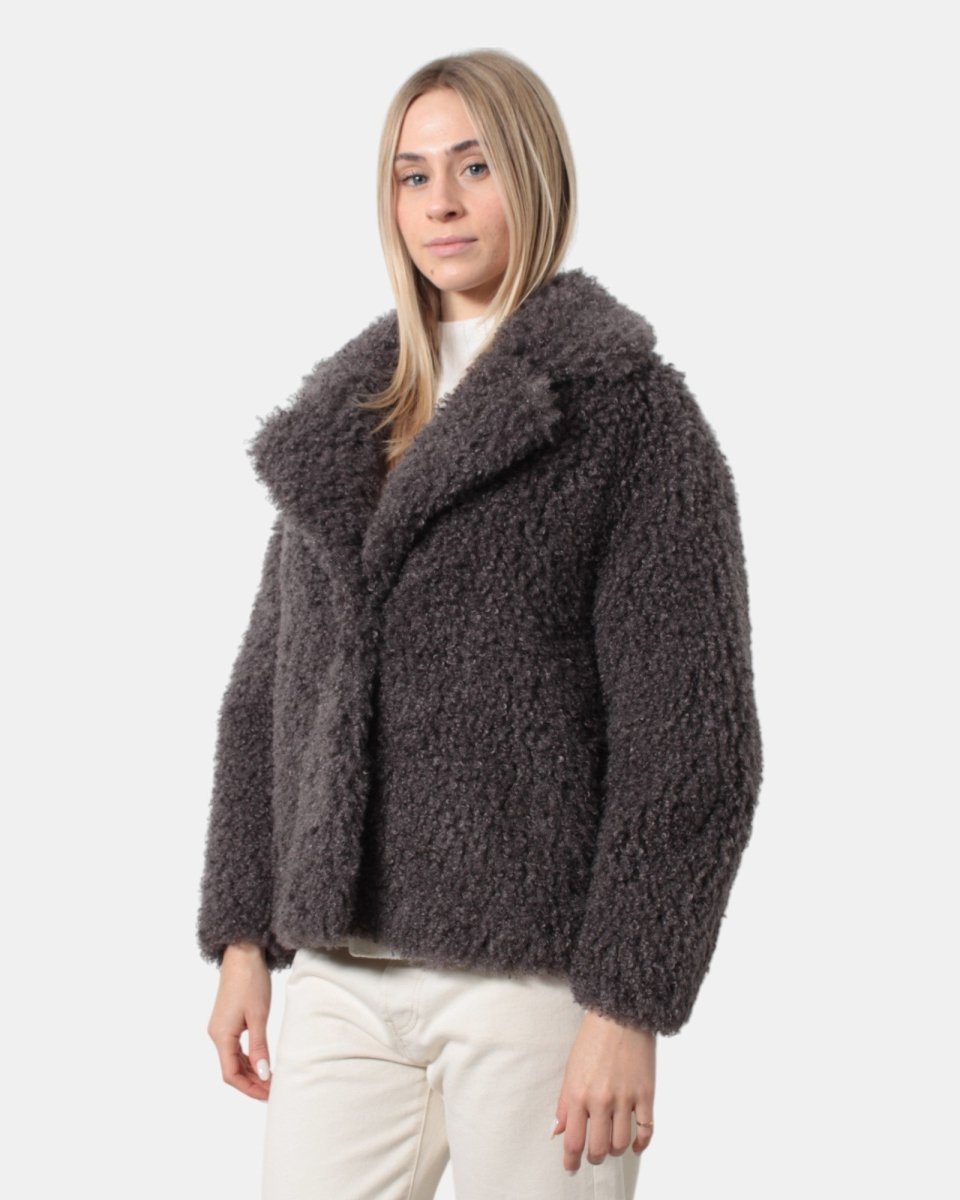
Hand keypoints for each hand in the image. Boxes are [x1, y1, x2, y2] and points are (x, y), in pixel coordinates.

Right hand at [207, 941, 272, 1101]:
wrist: (242, 953)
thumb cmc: (250, 981)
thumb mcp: (259, 1015)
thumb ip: (259, 1047)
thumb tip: (263, 1074)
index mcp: (221, 1035)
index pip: (231, 1074)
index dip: (249, 1088)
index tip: (268, 1095)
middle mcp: (217, 1034)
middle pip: (231, 1069)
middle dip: (252, 1083)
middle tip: (274, 1090)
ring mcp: (221, 1028)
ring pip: (233, 1060)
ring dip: (251, 1072)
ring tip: (271, 1080)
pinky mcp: (227, 1021)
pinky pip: (235, 1048)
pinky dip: (248, 1058)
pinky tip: (262, 1062)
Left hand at [552, 1008, 655, 1173]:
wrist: (621, 1015)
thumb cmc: (593, 1039)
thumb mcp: (571, 1069)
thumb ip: (565, 1103)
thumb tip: (558, 1131)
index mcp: (579, 1094)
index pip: (574, 1140)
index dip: (571, 1160)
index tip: (571, 1168)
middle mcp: (601, 1100)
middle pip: (598, 1148)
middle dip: (594, 1157)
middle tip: (593, 1155)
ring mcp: (625, 1099)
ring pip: (621, 1143)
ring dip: (615, 1151)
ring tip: (612, 1146)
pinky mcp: (646, 1095)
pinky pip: (646, 1131)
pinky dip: (641, 1144)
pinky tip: (635, 1145)